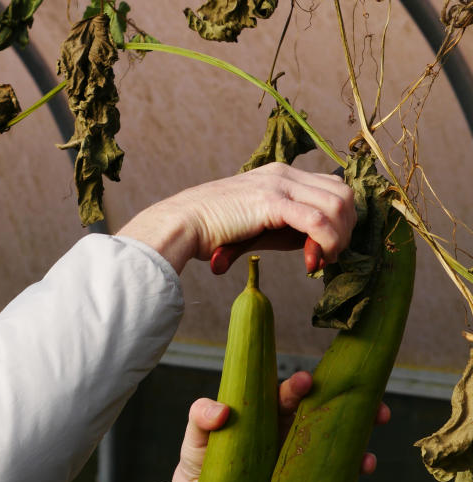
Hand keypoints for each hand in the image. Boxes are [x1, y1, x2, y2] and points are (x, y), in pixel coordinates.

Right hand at [116, 163, 355, 275]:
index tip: (326, 249)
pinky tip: (316, 260)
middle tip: (330, 257)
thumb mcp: (257, 225)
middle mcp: (284, 173)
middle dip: (346, 229)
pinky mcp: (273, 202)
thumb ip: (287, 230)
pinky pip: (318, 220)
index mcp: (281, 175)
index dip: (339, 220)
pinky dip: (326, 242)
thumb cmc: (212, 230)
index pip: (331, 189)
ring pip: (337, 205)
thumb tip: (315, 248)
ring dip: (339, 237)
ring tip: (322, 260)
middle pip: (342, 194)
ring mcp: (279, 184)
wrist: (183, 224)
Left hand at [167, 371, 389, 481]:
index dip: (302, 386)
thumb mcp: (194, 438)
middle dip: (357, 412)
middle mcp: (289, 440)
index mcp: (267, 417)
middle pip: (328, 422)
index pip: (289, 397)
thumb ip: (200, 418)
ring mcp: (297, 471)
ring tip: (366, 463)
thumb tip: (222, 411)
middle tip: (378, 412)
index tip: (307, 380)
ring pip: (336, 459)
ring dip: (358, 459)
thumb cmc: (202, 465)